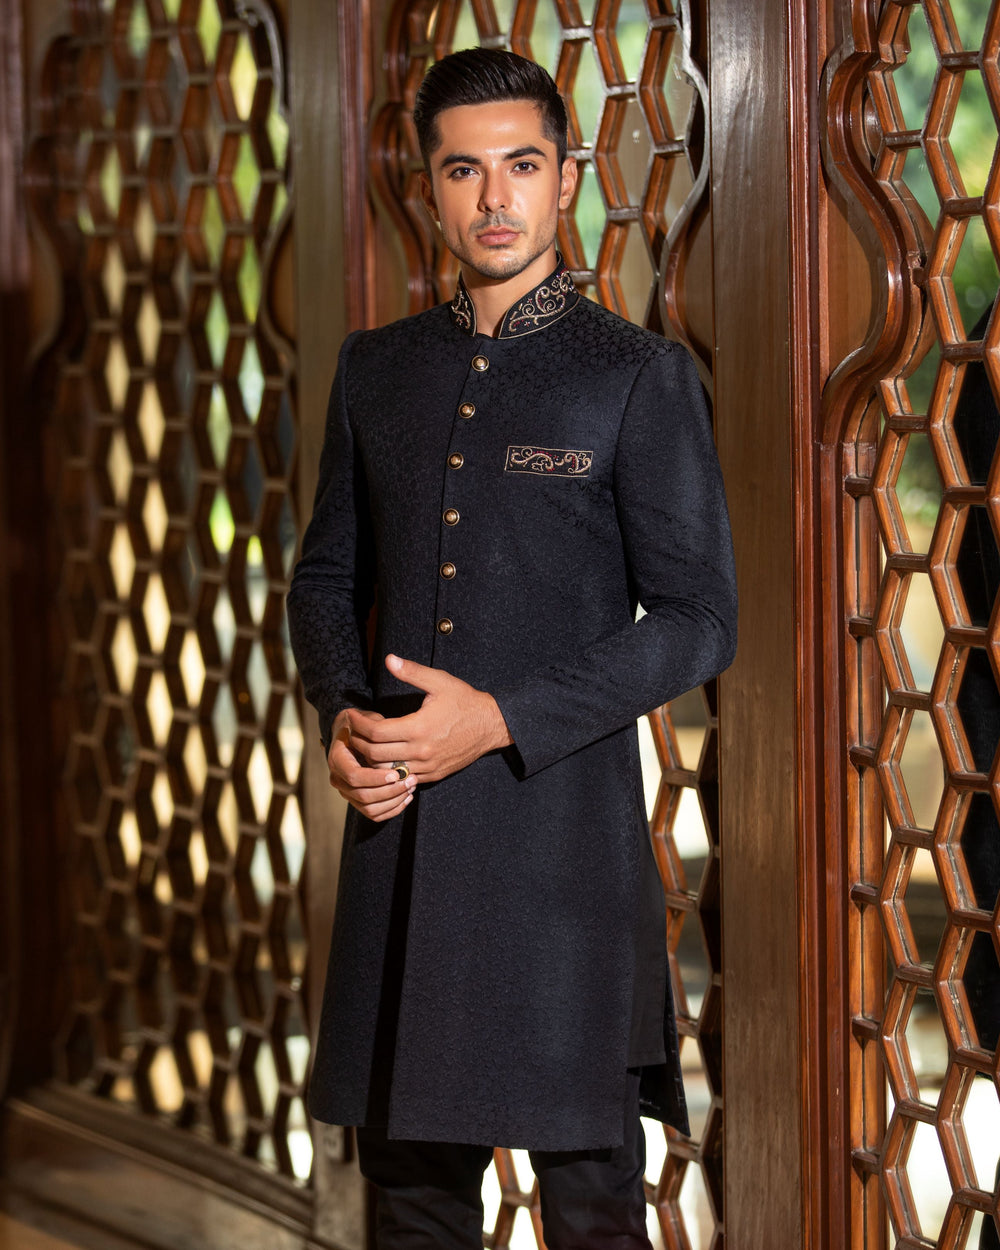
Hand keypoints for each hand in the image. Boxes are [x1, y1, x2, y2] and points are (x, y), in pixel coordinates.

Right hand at [327, 707, 414, 821]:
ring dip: (394, 801)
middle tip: (411, 781)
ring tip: (411, 787)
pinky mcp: (357, 801)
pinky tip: (407, 797)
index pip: (354, 776)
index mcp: (337, 759)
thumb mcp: (367, 721)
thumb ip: (374, 729)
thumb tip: (386, 734)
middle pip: (363, 796)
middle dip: (390, 791)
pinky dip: (392, 809)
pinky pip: (374, 814)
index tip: (395, 773)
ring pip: (370, 808)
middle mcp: (338, 778)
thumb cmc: (363, 726)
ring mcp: (347, 792)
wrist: (353, 735)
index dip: (375, 778)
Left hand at [345, 654, 512, 784]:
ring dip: (370, 759)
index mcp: (419, 728)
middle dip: (358, 742)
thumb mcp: (439, 682)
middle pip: (375, 754)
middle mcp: (421, 751)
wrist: (492, 726)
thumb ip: (412, 672)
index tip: (351, 716)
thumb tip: (389, 660)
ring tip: (364, 743)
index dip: (358, 724)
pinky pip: (402, 778)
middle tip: (352, 730)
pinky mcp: (433, 775)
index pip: (375, 732)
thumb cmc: (465, 701)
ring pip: (386, 771)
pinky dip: (388, 770)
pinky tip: (383, 756)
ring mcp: (427, 767)